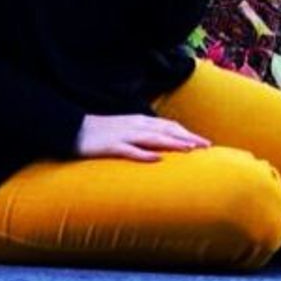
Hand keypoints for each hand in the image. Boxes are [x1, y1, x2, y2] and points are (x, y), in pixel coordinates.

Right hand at [76, 113, 210, 161]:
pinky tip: (156, 159)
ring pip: (153, 138)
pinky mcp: (111, 146)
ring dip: (172, 143)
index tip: (205, 143)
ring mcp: (123, 135)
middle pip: (166, 130)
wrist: (73, 130)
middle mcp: (136, 125)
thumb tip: (162, 148)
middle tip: (206, 147)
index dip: (188, 133)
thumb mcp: (127, 131)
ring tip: (189, 150)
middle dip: (187, 138)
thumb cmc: (102, 133)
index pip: (169, 126)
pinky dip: (144, 154)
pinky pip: (130, 150)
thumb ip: (144, 136)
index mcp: (140, 121)